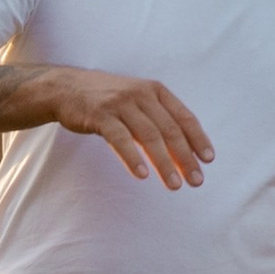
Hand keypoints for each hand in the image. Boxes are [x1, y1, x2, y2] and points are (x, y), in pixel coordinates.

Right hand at [48, 66, 213, 188]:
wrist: (66, 88)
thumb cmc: (106, 99)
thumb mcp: (136, 101)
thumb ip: (157, 120)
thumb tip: (184, 152)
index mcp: (155, 90)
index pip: (184, 116)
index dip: (198, 139)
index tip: (208, 160)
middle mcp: (141, 94)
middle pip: (170, 129)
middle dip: (185, 158)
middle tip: (195, 181)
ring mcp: (120, 103)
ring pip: (149, 136)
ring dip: (164, 163)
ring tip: (173, 185)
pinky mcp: (100, 115)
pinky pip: (121, 139)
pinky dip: (133, 158)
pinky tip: (143, 175)